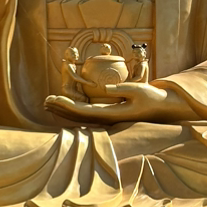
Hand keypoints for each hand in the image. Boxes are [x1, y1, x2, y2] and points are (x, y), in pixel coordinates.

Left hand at [44, 81, 190, 124]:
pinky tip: (66, 104)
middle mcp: (106, 118)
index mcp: (111, 114)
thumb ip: (121, 88)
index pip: (83, 111)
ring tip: (50, 103)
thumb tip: (104, 88)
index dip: (67, 105)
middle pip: (78, 116)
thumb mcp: (138, 90)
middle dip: (61, 108)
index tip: (54, 98)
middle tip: (45, 100)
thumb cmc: (151, 97)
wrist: (161, 108)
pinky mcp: (108, 114)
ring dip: (65, 110)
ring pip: (80, 116)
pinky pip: (87, 112)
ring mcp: (107, 118)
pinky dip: (74, 109)